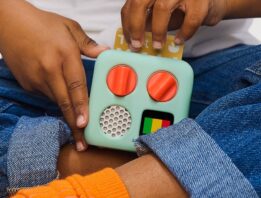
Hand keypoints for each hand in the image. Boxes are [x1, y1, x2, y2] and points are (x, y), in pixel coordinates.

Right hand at [0, 0, 107, 150]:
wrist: (9, 23)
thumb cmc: (42, 23)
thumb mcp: (69, 27)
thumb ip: (88, 43)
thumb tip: (105, 53)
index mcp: (65, 54)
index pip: (76, 86)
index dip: (81, 106)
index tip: (84, 123)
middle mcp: (50, 69)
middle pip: (64, 102)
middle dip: (74, 124)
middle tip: (81, 142)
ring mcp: (36, 78)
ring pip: (56, 101)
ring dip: (66, 112)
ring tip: (76, 123)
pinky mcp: (28, 83)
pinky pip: (46, 95)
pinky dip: (55, 98)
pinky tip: (58, 91)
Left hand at [121, 0, 226, 49]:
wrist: (213, 1)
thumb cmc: (183, 8)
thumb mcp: (160, 13)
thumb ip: (147, 20)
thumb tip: (132, 39)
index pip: (131, 4)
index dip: (127, 24)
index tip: (129, 41)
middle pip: (140, 2)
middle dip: (136, 26)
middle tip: (137, 45)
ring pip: (162, 8)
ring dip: (158, 31)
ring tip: (158, 45)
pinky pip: (190, 19)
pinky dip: (184, 33)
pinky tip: (179, 41)